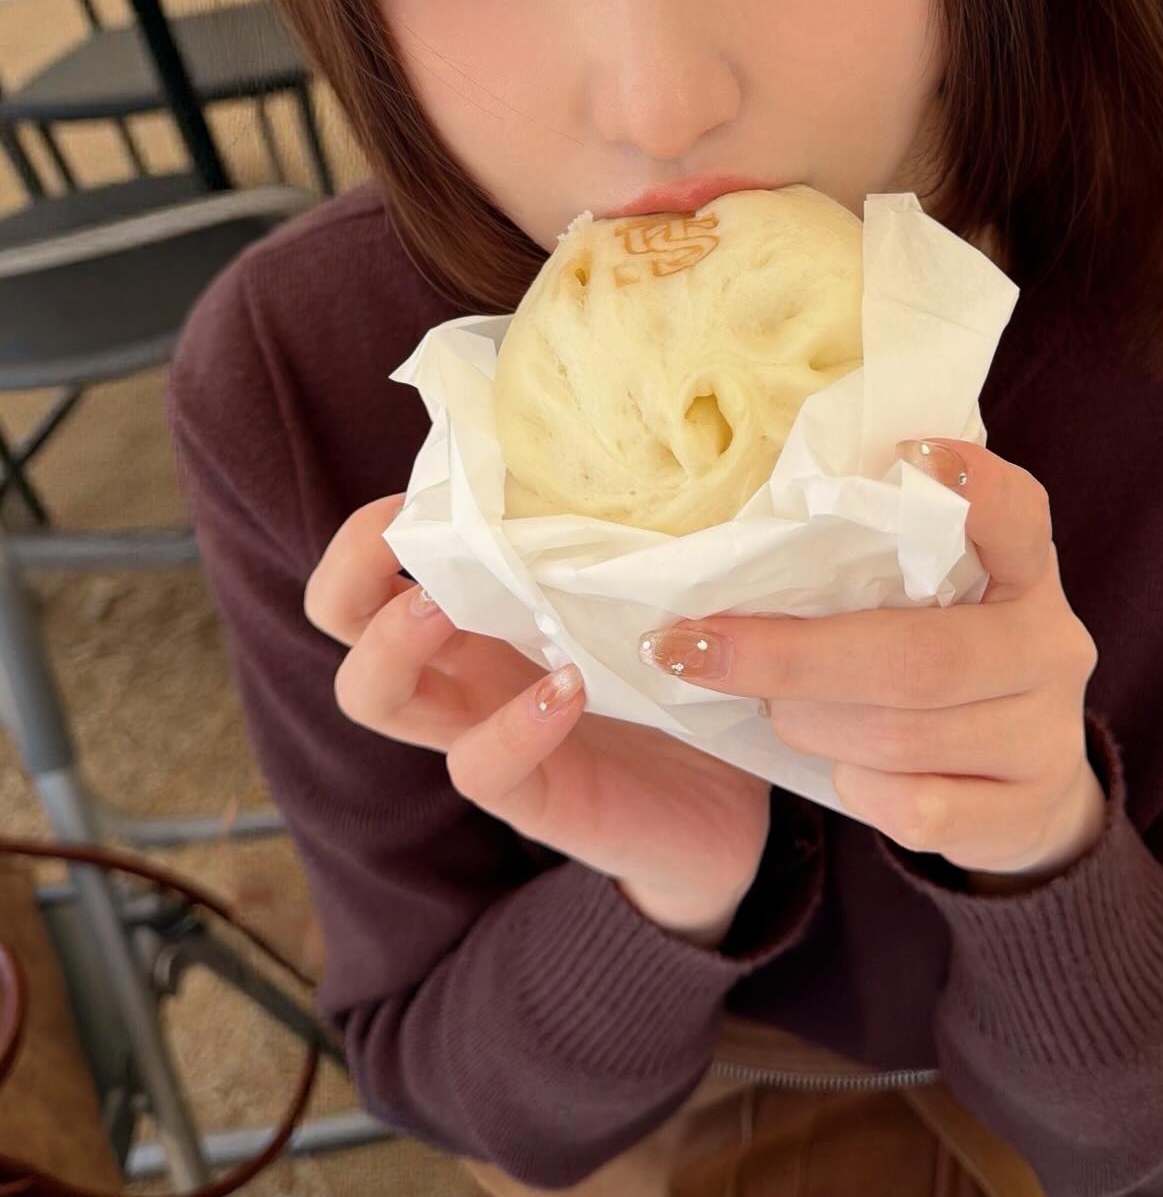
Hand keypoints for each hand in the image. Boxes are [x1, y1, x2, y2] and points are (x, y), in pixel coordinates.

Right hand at [304, 497, 771, 944]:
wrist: (729, 807)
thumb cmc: (673, 676)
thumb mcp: (633, 588)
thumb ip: (608, 536)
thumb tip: (607, 445)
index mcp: (474, 617)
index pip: (370, 571)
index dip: (369, 530)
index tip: (424, 487)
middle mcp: (459, 674)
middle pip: (343, 624)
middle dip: (353, 572)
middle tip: (408, 535)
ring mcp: (482, 736)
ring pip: (376, 697)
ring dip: (396, 640)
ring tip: (443, 604)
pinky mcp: (532, 798)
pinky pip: (480, 769)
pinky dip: (510, 728)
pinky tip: (566, 689)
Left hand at [638, 440, 1104, 890]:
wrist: (1020, 785)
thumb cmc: (938, 659)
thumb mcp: (930, 599)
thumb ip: (877, 566)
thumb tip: (740, 546)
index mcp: (1024, 569)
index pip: (1017, 513)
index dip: (974, 484)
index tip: (908, 453)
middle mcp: (1050, 645)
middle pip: (918, 657)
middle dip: (792, 658)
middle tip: (698, 650)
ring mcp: (1046, 735)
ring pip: (902, 737)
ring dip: (810, 721)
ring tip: (771, 706)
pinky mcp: (1026, 811)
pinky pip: (916, 807)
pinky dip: (857, 785)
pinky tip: (842, 766)